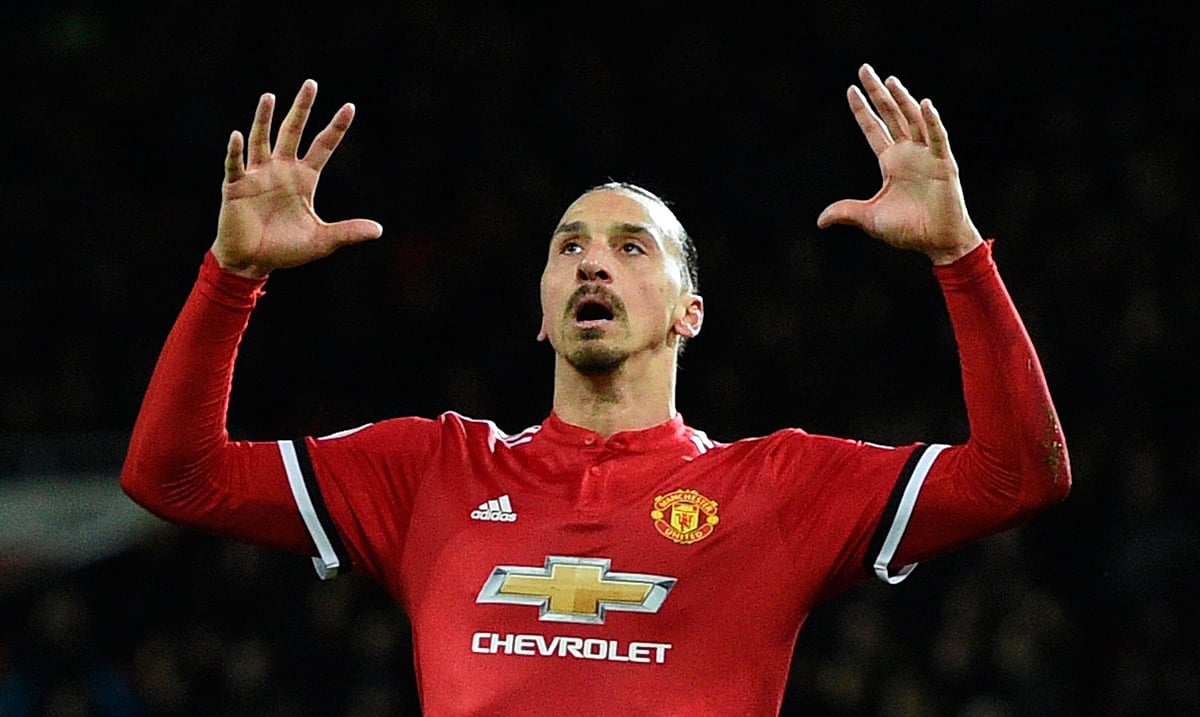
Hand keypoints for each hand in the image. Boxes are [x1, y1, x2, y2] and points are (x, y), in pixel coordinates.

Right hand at [212, 80, 382, 277]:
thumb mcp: (322, 241)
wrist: (252, 262)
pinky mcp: (236, 187)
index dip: (335, 128)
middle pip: (293, 132)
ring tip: (269, 96)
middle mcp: (281, 170)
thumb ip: (348, 232)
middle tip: (311, 84)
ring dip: (264, 119)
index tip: (350, 107)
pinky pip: (235, 165)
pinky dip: (236, 151)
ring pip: (262, 140)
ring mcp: (257, 176)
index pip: (323, 146)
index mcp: (304, 179)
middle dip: (301, 109)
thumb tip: (379, 230)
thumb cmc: (286, 250)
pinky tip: (238, 135)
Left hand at [817, 64, 982, 264]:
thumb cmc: (908, 230)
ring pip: (913, 120)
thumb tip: (819, 221)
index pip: (873, 130)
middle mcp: (908, 153)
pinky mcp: (944, 164)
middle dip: (877, 94)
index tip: (850, 90)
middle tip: (863, 69)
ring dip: (902, 100)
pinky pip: (937, 138)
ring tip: (889, 80)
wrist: (937, 242)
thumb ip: (847, 213)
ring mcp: (927, 155)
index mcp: (890, 162)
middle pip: (890, 116)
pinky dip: (932, 121)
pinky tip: (924, 104)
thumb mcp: (870, 219)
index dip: (862, 111)